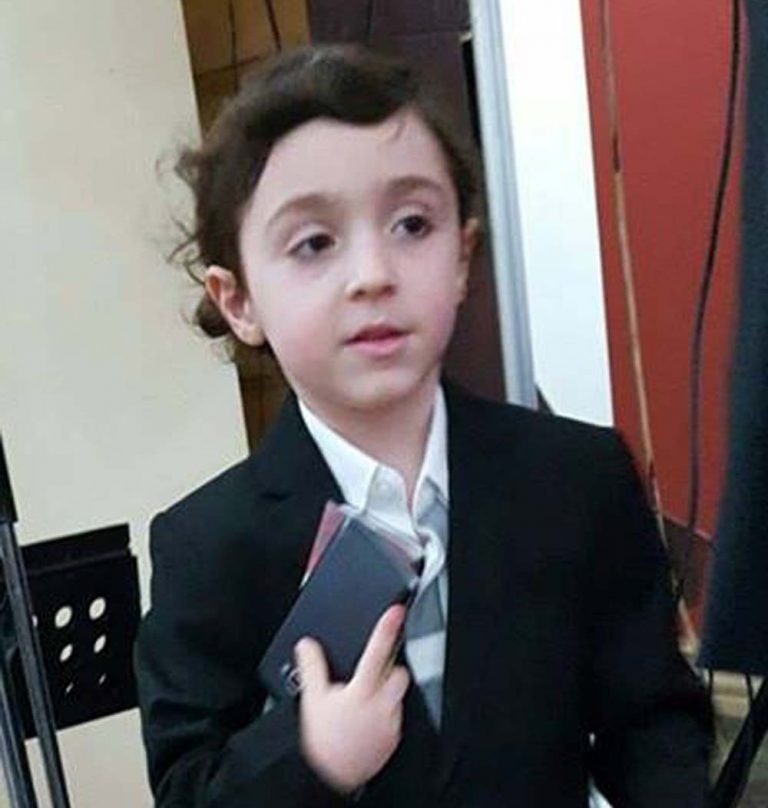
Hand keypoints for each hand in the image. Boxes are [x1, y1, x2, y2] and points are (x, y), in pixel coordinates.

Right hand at [294, 604, 409, 793]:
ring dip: (387, 690)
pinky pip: (397, 716)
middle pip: (399, 672)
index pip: (378, 650)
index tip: (396, 612)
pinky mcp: (394, 739)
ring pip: (399, 694)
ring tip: (365, 699)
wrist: (329, 778)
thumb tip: (307, 644)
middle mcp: (381, 704)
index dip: (388, 627)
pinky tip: (368, 719)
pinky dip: (386, 712)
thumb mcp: (311, 699)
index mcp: (361, 690)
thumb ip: (311, 667)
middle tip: (371, 671)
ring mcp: (390, 723)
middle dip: (389, 667)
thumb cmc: (320, 742)